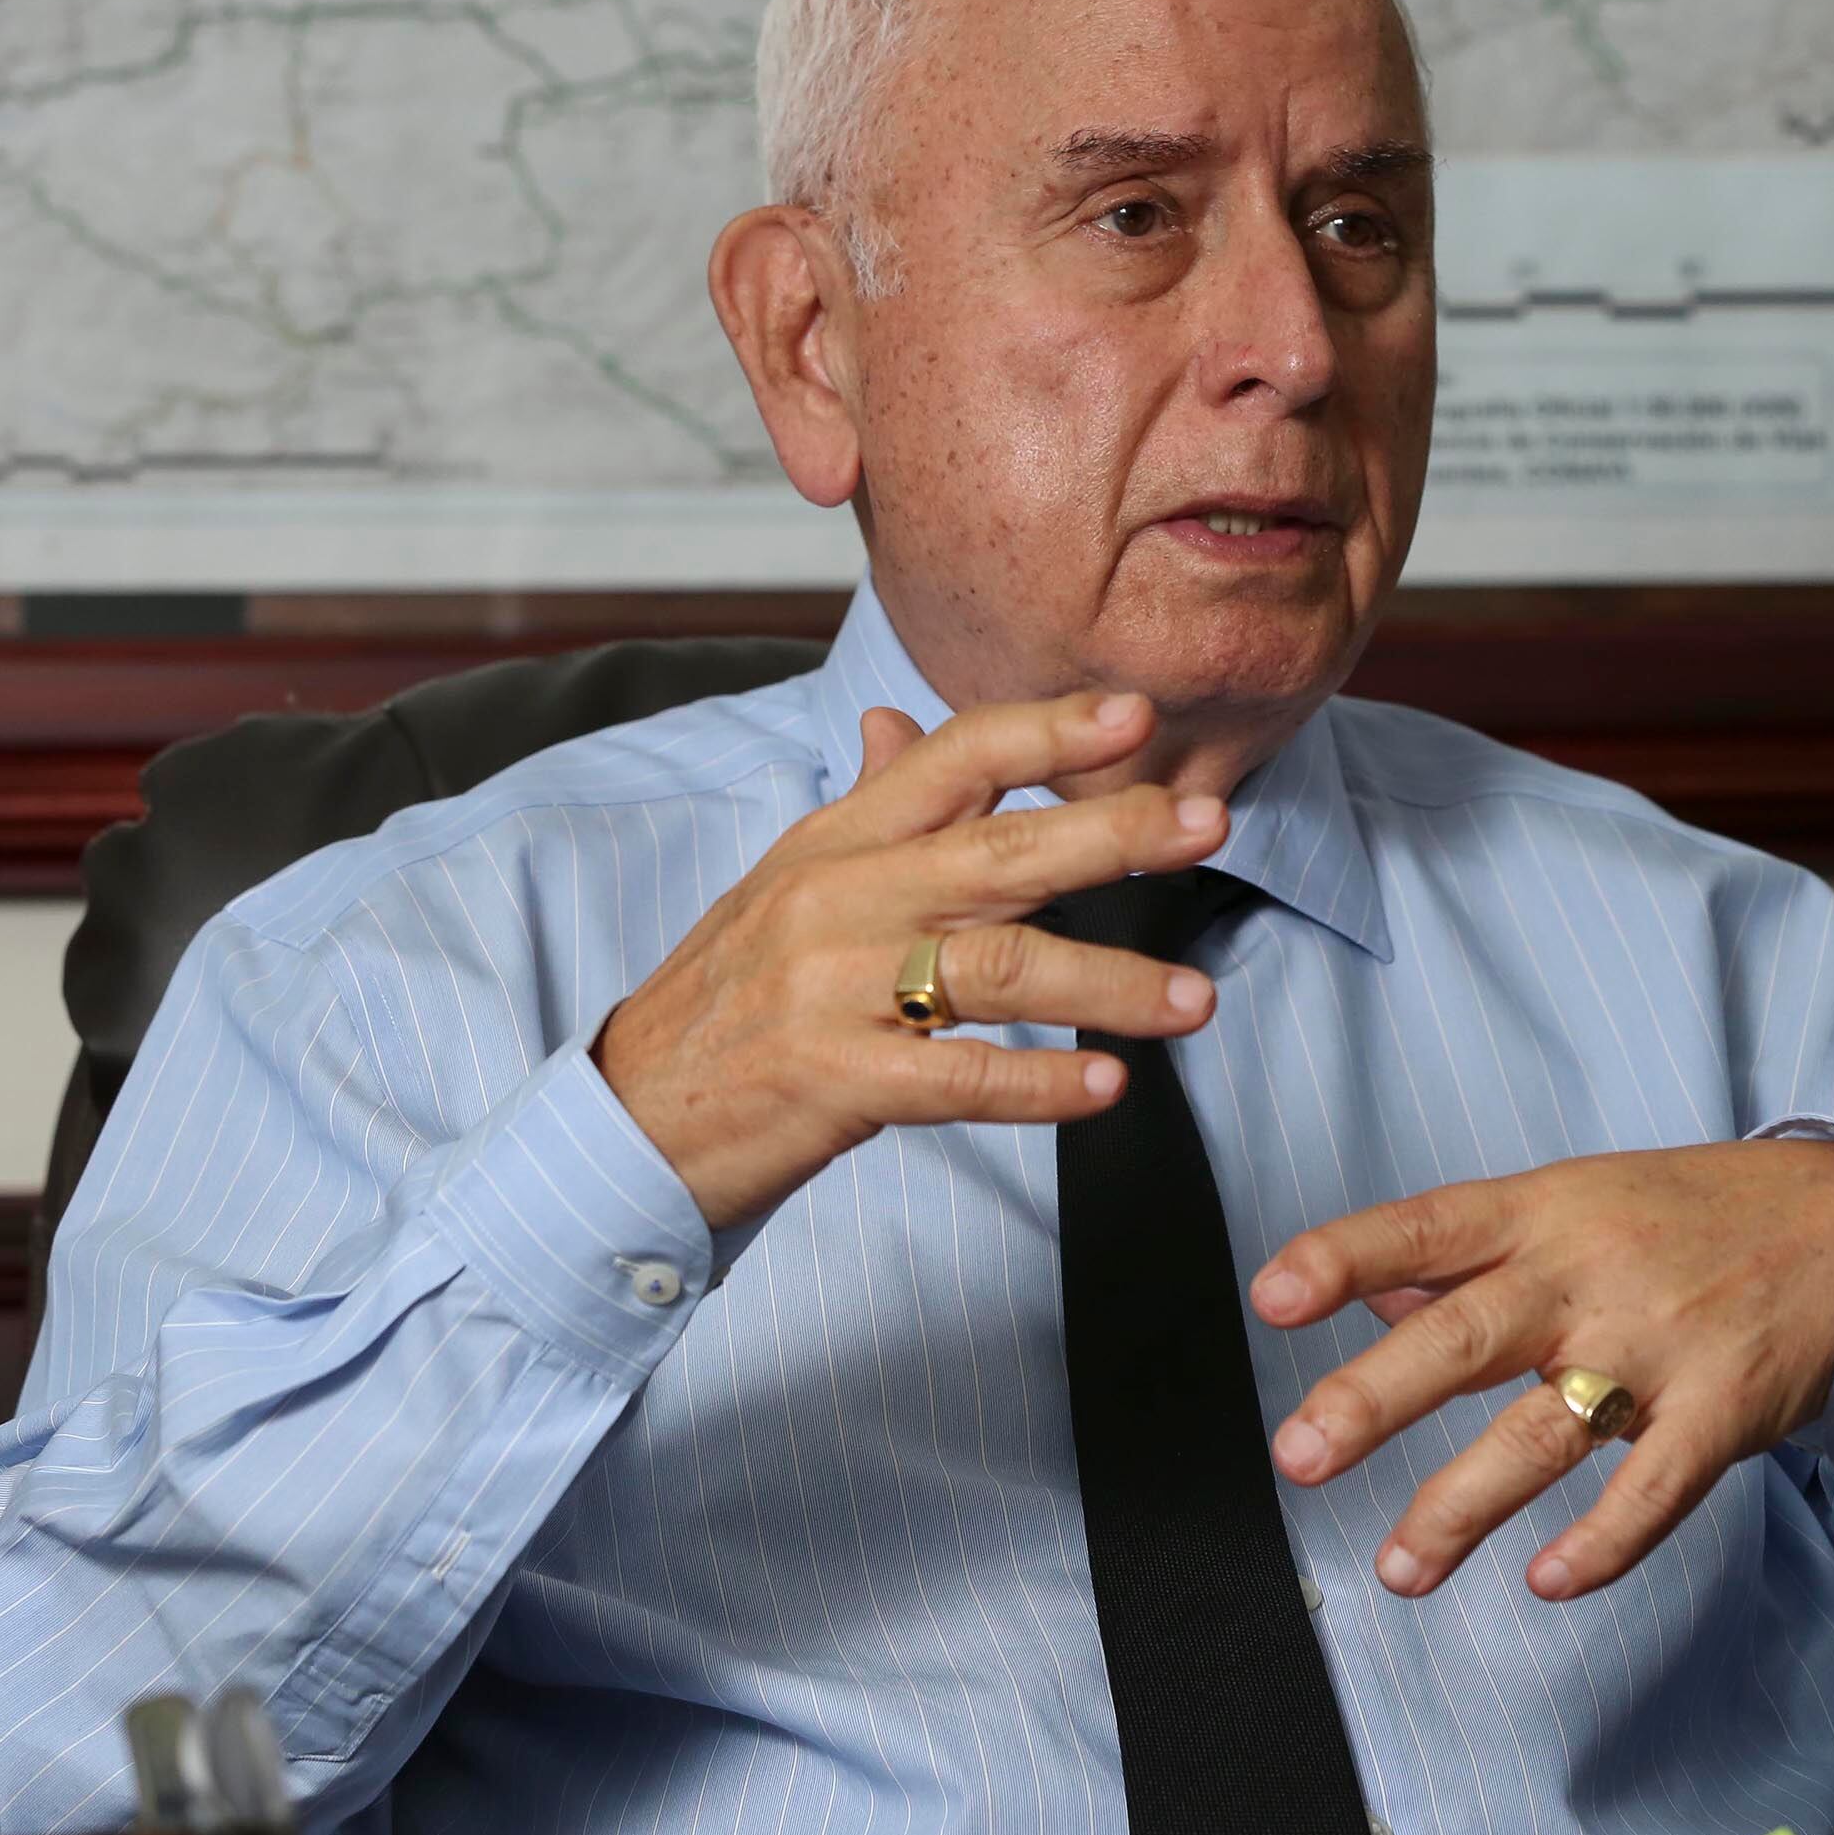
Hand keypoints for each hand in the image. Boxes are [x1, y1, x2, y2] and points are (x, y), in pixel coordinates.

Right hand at [595, 692, 1228, 1228]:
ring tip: (1196, 1000)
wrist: (626, 1119)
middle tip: (1207, 826)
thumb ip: (864, 807)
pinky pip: (954, 1079)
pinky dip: (1036, 1085)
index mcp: (834, 841)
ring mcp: (830, 991)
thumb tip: (898, 719)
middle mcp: (836, 899)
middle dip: (1113, 833)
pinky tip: (1105, 1085)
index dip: (1046, 731)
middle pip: (997, 851)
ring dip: (1108, 982)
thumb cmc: (727, 1000)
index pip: (951, 757)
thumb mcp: (786, 885)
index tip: (1137, 715)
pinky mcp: (829, 1082)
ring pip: (995, 967)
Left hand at [1249, 1140, 1833, 1601]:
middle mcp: (1592, 1275)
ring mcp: (1658, 1346)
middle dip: (1376, 1398)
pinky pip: (1654, 1488)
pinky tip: (1547, 1580)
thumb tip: (1373, 1291)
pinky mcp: (1721, 1410)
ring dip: (1462, 1505)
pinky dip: (1603, 1542)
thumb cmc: (1696, 1214)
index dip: (1346, 1259)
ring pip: (1543, 1430)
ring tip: (1399, 1569)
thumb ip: (1474, 1251)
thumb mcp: (1578, 1200)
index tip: (1272, 1296)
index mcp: (1546, 1212)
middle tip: (1299, 1454)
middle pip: (1467, 1333)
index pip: (1428, 1227)